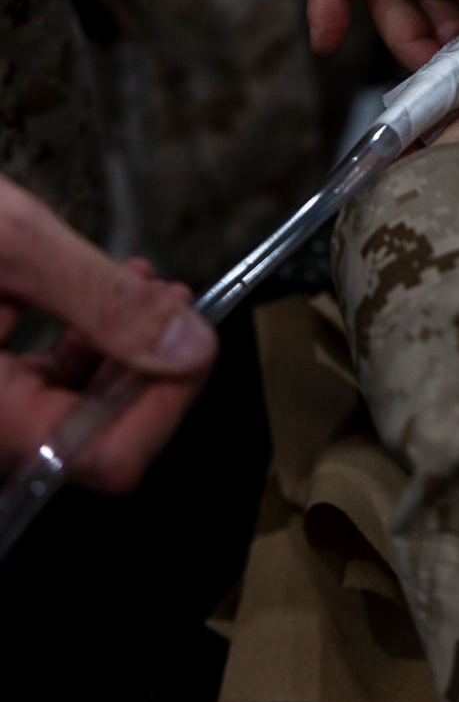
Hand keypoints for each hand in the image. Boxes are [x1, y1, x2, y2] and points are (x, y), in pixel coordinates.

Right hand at [0, 177, 215, 493]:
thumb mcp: (11, 241)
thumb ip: (101, 299)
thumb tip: (184, 344)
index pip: (107, 460)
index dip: (167, 405)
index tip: (196, 343)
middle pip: (91, 438)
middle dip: (150, 369)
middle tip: (178, 305)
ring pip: (64, 412)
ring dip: (118, 351)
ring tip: (145, 289)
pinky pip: (27, 386)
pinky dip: (73, 343)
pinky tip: (92, 295)